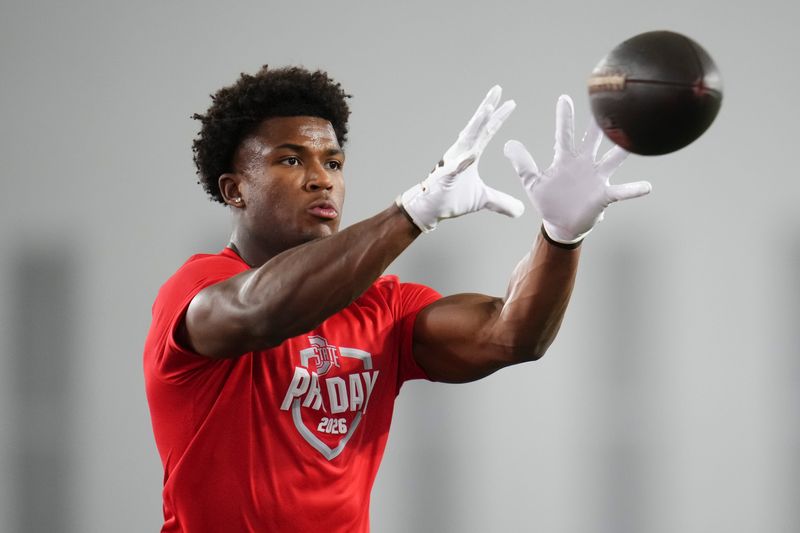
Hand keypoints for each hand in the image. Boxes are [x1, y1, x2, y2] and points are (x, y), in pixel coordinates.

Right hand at [397, 86, 524, 232]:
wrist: (430, 210)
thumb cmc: (451, 199)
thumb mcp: (482, 200)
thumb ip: (502, 202)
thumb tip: (520, 210)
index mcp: (470, 154)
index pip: (487, 132)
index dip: (498, 117)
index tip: (511, 102)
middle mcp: (461, 152)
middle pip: (476, 127)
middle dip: (487, 107)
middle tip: (497, 89)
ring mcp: (451, 163)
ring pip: (465, 141)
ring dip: (476, 125)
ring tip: (487, 110)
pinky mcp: (444, 178)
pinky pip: (454, 168)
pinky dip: (461, 162)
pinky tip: (470, 155)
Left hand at [504, 95, 651, 243]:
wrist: (561, 224)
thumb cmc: (548, 201)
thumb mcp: (532, 183)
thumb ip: (522, 164)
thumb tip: (508, 144)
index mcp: (565, 159)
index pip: (564, 134)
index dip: (564, 118)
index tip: (564, 98)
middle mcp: (584, 163)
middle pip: (593, 139)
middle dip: (599, 123)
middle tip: (609, 102)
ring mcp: (597, 177)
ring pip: (613, 159)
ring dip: (623, 150)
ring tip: (635, 140)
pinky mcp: (604, 195)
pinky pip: (622, 190)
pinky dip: (634, 189)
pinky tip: (647, 186)